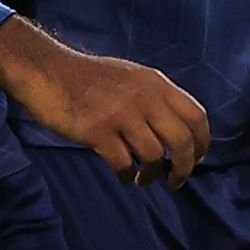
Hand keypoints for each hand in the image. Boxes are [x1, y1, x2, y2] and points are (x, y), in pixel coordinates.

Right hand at [0, 17, 210, 187]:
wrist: (46, 70)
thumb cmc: (86, 77)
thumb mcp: (129, 76)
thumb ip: (154, 97)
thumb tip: (178, 131)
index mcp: (154, 83)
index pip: (196, 116)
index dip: (203, 143)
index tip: (197, 159)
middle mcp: (142, 97)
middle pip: (182, 141)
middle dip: (184, 167)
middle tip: (175, 180)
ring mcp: (119, 114)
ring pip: (154, 156)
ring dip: (152, 175)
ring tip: (143, 178)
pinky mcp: (96, 130)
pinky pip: (123, 164)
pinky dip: (127, 176)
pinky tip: (122, 175)